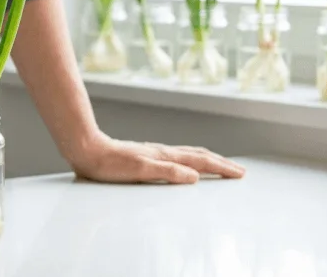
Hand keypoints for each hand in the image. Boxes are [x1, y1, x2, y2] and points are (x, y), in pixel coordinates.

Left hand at [68, 131, 245, 183]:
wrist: (88, 151)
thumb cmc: (110, 164)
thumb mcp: (139, 170)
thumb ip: (167, 172)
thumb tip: (194, 176)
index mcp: (165, 156)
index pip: (200, 161)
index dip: (221, 168)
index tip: (239, 174)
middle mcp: (163, 152)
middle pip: (199, 155)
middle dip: (221, 163)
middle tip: (239, 170)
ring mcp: (155, 153)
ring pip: (189, 154)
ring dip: (208, 160)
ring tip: (220, 165)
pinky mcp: (146, 156)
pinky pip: (177, 158)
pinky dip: (191, 161)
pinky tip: (185, 165)